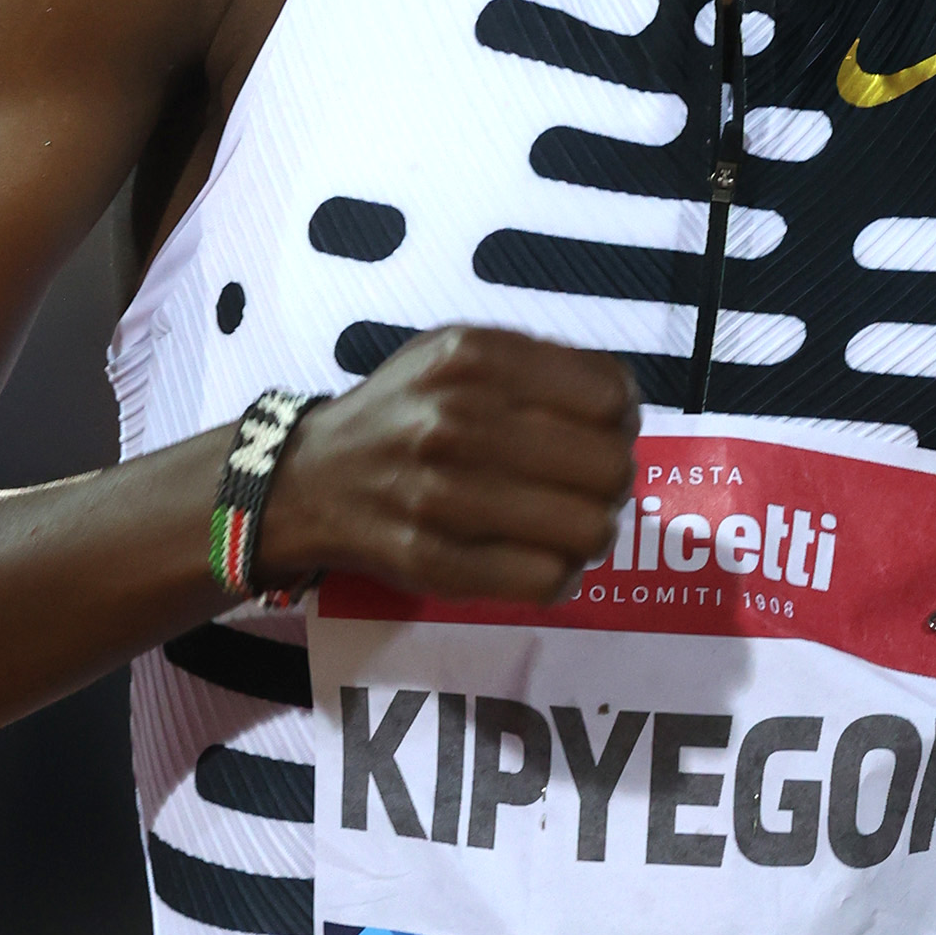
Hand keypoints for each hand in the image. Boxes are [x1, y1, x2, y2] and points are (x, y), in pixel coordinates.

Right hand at [260, 325, 638, 602]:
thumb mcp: (460, 353)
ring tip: (568, 528)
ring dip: (592, 535)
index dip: (621, 422)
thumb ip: (542, 366)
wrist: (310, 479)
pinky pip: (545, 580)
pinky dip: (559, 576)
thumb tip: (625, 411)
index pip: (610, 396)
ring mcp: (441, 495)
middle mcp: (456, 419)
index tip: (603, 435)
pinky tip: (541, 560)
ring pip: (587, 530)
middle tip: (588, 490)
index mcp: (474, 356)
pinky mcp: (432, 561)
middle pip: (608, 468)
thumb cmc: (407, 412)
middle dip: (611, 484)